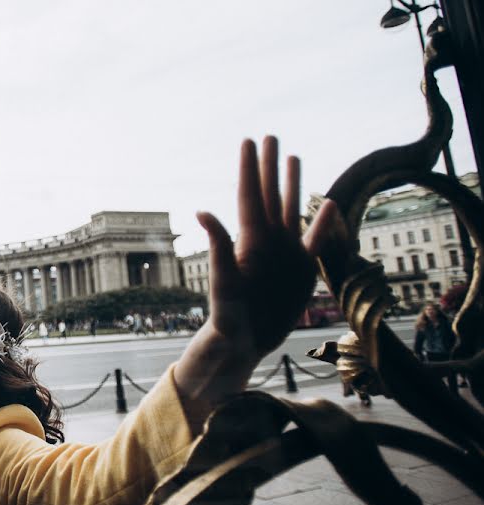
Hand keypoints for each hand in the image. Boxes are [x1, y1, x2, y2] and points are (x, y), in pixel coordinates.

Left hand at [196, 137, 335, 357]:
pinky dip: (322, 224)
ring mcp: (285, 253)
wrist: (245, 343)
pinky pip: (315, 242)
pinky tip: (328, 206)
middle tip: (269, 136)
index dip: (248, 168)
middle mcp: (267, 241)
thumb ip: (218, 246)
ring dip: (292, 184)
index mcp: (249, 239)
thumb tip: (202, 211)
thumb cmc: (226, 315)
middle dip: (268, 165)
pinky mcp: (302, 270)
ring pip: (290, 210)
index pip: (249, 195)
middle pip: (270, 194)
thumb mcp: (222, 279)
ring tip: (292, 157)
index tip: (247, 140)